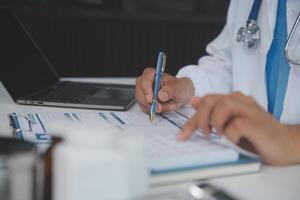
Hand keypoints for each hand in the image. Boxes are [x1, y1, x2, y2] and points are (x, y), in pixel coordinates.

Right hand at [135, 67, 194, 112]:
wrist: (180, 95)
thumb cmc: (178, 88)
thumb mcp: (178, 88)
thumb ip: (170, 90)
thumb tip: (161, 95)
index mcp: (152, 74)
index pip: (145, 81)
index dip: (147, 91)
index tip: (151, 100)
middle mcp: (145, 82)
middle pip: (140, 92)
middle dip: (149, 102)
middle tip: (159, 108)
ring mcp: (142, 92)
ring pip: (141, 101)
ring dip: (152, 107)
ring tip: (164, 106)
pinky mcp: (143, 101)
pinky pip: (144, 108)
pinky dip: (152, 110)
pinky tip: (160, 108)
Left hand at [177, 92, 299, 164]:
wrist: (285, 143)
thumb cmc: (255, 135)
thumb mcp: (229, 124)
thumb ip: (212, 112)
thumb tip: (194, 100)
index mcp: (232, 100)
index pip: (204, 103)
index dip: (191, 120)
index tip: (182, 136)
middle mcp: (240, 101)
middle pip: (210, 100)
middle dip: (200, 119)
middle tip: (205, 134)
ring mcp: (249, 110)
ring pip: (223, 105)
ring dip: (215, 123)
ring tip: (218, 135)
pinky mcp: (257, 123)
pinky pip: (237, 124)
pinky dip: (230, 134)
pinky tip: (233, 140)